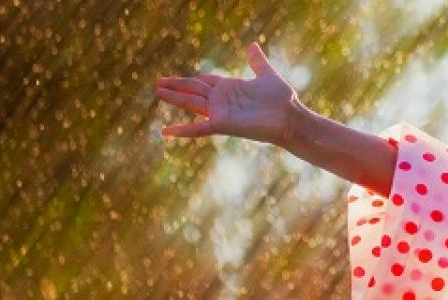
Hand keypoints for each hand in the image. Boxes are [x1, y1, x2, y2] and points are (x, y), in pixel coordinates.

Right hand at [155, 42, 309, 144]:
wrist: (290, 116)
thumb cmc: (282, 99)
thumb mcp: (267, 75)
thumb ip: (256, 62)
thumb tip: (252, 45)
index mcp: (231, 87)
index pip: (205, 81)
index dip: (190, 79)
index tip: (174, 78)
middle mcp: (222, 100)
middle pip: (193, 90)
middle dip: (176, 85)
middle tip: (157, 82)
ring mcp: (220, 112)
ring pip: (191, 103)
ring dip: (174, 98)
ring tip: (157, 92)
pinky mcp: (222, 124)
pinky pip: (198, 128)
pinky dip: (182, 130)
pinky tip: (165, 132)